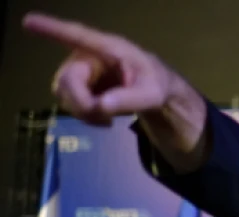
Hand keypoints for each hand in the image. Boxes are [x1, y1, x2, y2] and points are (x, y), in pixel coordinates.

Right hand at [23, 12, 207, 169]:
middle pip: (67, 81)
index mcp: (108, 48)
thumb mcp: (152, 94)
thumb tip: (101, 106)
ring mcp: (81, 72)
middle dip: (81, 103)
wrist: (154, 93)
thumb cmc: (155, 84)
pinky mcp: (79, 86)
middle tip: (104, 118)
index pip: (77, 36)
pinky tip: (104, 119)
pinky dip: (86, 116)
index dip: (52, 30)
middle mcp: (88, 56)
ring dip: (84, 112)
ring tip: (109, 119)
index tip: (28, 21)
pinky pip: (70, 104)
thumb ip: (130, 99)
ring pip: (65, 94)